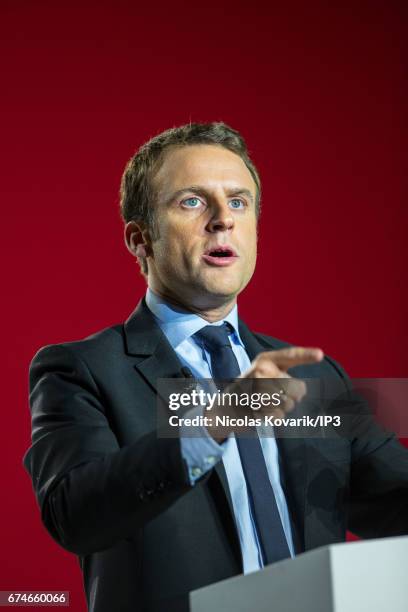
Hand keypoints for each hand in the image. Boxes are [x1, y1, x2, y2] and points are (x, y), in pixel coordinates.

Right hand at [207, 347, 323, 441]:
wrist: (227, 405)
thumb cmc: (253, 387)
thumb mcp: (265, 372)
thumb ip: (285, 375)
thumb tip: (301, 390)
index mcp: (265, 359)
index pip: (290, 355)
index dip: (306, 354)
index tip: (321, 354)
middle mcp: (260, 370)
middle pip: (297, 388)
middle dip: (293, 396)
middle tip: (276, 395)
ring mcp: (255, 388)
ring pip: (289, 404)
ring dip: (282, 407)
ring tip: (266, 403)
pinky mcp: (253, 405)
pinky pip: (279, 416)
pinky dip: (273, 416)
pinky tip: (261, 410)